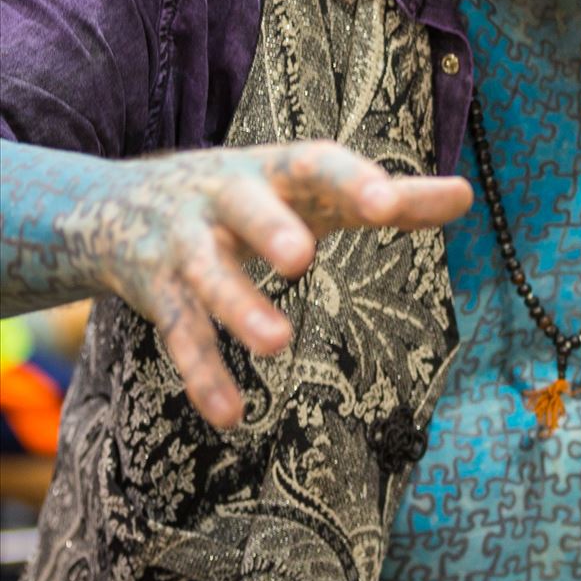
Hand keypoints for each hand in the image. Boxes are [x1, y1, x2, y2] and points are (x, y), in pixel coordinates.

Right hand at [67, 140, 470, 427]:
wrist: (113, 207)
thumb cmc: (246, 195)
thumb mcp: (310, 190)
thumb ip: (388, 197)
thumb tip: (467, 195)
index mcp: (273, 168)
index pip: (315, 163)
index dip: (351, 180)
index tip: (388, 203)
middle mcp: (224, 198)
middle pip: (246, 209)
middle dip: (271, 229)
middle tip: (302, 258)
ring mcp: (186, 245)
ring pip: (208, 277)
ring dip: (240, 309)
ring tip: (278, 344)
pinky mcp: (160, 293)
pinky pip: (182, 336)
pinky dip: (204, 376)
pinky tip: (232, 416)